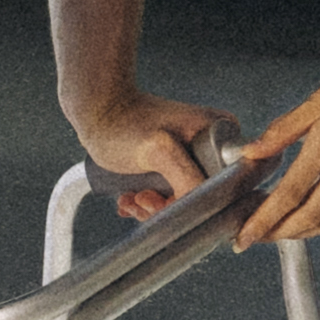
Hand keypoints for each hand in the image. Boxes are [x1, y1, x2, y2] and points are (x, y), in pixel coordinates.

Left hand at [65, 89, 233, 221]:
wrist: (98, 112)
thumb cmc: (123, 123)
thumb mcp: (160, 151)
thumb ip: (188, 179)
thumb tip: (203, 207)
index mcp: (222, 134)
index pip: (222, 186)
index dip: (191, 203)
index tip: (159, 201)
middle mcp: (213, 145)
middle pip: (201, 195)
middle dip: (168, 207)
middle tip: (141, 199)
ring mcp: (194, 155)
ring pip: (183, 199)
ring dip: (153, 208)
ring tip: (131, 199)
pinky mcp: (176, 163)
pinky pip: (170, 194)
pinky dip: (149, 203)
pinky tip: (130, 200)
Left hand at [235, 33, 319, 274]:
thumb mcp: (318, 97)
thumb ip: (283, 130)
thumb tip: (251, 153)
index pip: (289, 192)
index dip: (263, 219)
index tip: (243, 237)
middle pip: (309, 213)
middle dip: (278, 232)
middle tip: (255, 237)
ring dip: (305, 235)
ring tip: (282, 237)